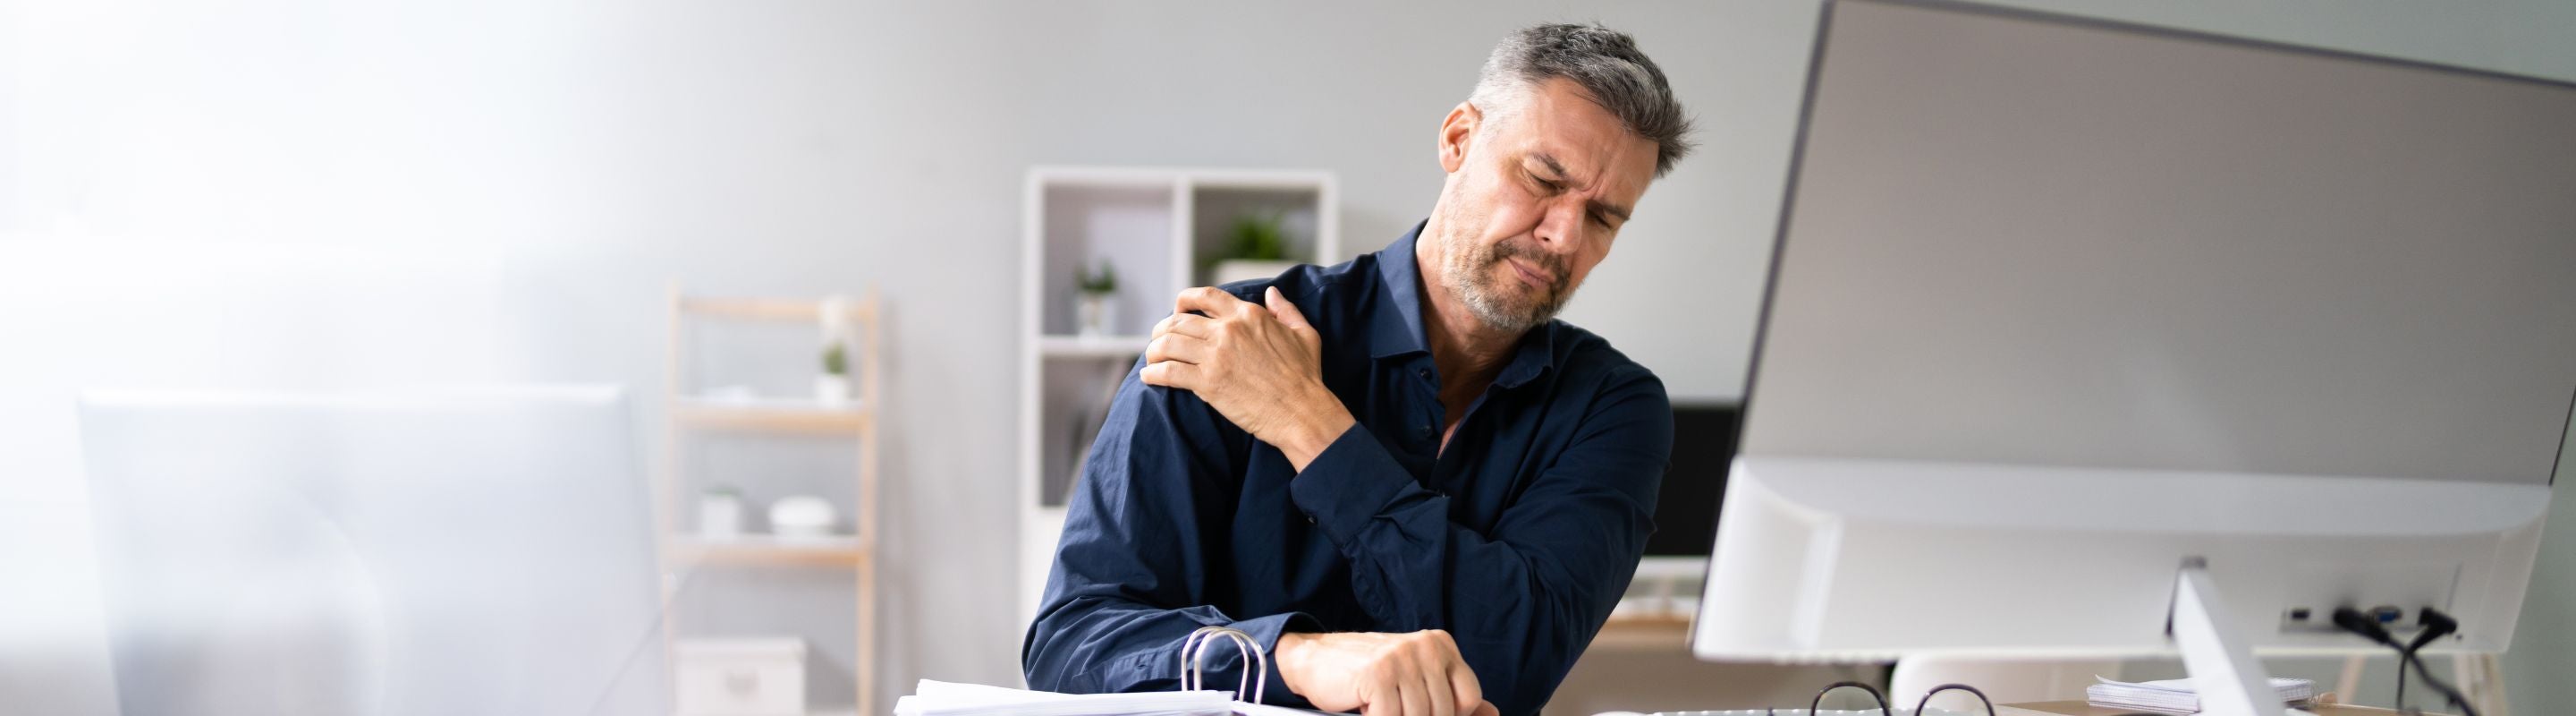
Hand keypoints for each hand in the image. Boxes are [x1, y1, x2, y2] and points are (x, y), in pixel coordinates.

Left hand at [1142, 286, 1355, 469]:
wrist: (1302, 412)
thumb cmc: (1306, 376)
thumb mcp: (1304, 334)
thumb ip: (1286, 310)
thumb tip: (1272, 293)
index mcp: (1248, 315)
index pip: (1205, 297)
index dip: (1184, 300)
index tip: (1177, 309)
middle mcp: (1228, 330)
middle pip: (1179, 320)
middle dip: (1163, 328)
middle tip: (1158, 340)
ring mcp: (1216, 356)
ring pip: (1168, 344)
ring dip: (1154, 350)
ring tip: (1151, 359)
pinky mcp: (1207, 382)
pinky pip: (1168, 372)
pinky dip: (1153, 374)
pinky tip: (1148, 378)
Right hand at [1275, 631, 1497, 715]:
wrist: (1313, 660)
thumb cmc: (1367, 675)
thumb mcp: (1415, 682)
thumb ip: (1453, 697)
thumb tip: (1493, 713)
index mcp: (1440, 645)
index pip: (1469, 698)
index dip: (1448, 715)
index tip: (1421, 711)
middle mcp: (1426, 646)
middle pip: (1444, 712)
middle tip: (1392, 708)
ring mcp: (1402, 658)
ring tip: (1378, 705)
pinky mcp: (1379, 674)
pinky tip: (1364, 706)